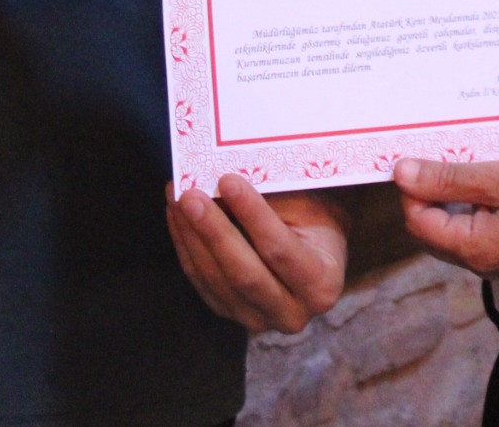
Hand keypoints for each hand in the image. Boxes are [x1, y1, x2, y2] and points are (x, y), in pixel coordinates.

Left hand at [166, 178, 349, 333]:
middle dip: (213, 230)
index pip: (280, 250)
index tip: (228, 180)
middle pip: (244, 273)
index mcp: (322, 285)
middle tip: (190, 195)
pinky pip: (201, 281)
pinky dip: (186, 246)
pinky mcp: (229, 313)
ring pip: (216, 279)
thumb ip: (270, 199)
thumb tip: (223, 178)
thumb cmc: (314, 220)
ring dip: (192, 235)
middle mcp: (292, 314)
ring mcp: (257, 320)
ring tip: (177, 196)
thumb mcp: (306, 205)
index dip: (253, 215)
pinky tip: (176, 215)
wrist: (313, 250)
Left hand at [395, 157, 498, 277]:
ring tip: (459, 161)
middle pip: (432, 230)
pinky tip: (482, 178)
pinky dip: (471, 205)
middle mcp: (482, 264)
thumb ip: (448, 179)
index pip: (418, 222)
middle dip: (427, 194)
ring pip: (454, 230)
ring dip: (449, 197)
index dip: (410, 189)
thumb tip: (400, 174)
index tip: (416, 155)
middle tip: (435, 154)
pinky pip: (478, 230)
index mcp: (474, 250)